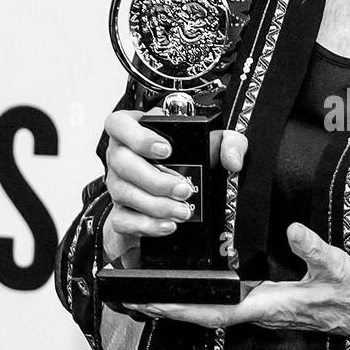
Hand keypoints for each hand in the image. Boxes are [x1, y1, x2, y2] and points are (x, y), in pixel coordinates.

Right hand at [102, 108, 247, 266]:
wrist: (181, 193)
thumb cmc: (189, 160)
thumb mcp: (214, 143)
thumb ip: (229, 143)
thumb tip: (232, 160)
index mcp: (134, 130)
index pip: (118, 124)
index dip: (138, 137)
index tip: (166, 150)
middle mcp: (120, 155)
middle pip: (121, 162)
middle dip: (155, 179)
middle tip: (183, 189)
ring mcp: (117, 183)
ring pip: (123, 193)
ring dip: (155, 205)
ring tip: (183, 211)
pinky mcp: (121, 211)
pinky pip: (122, 220)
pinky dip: (146, 225)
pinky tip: (168, 225)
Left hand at [126, 221, 349, 342]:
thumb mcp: (338, 267)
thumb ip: (315, 249)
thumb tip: (292, 230)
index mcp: (270, 305)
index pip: (217, 310)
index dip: (183, 308)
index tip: (153, 301)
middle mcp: (261, 312)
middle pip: (204, 315)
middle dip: (169, 308)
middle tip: (132, 297)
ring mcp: (265, 311)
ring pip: (214, 312)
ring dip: (183, 305)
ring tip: (151, 294)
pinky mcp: (270, 305)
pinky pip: (228, 305)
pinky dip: (204, 300)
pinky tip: (193, 289)